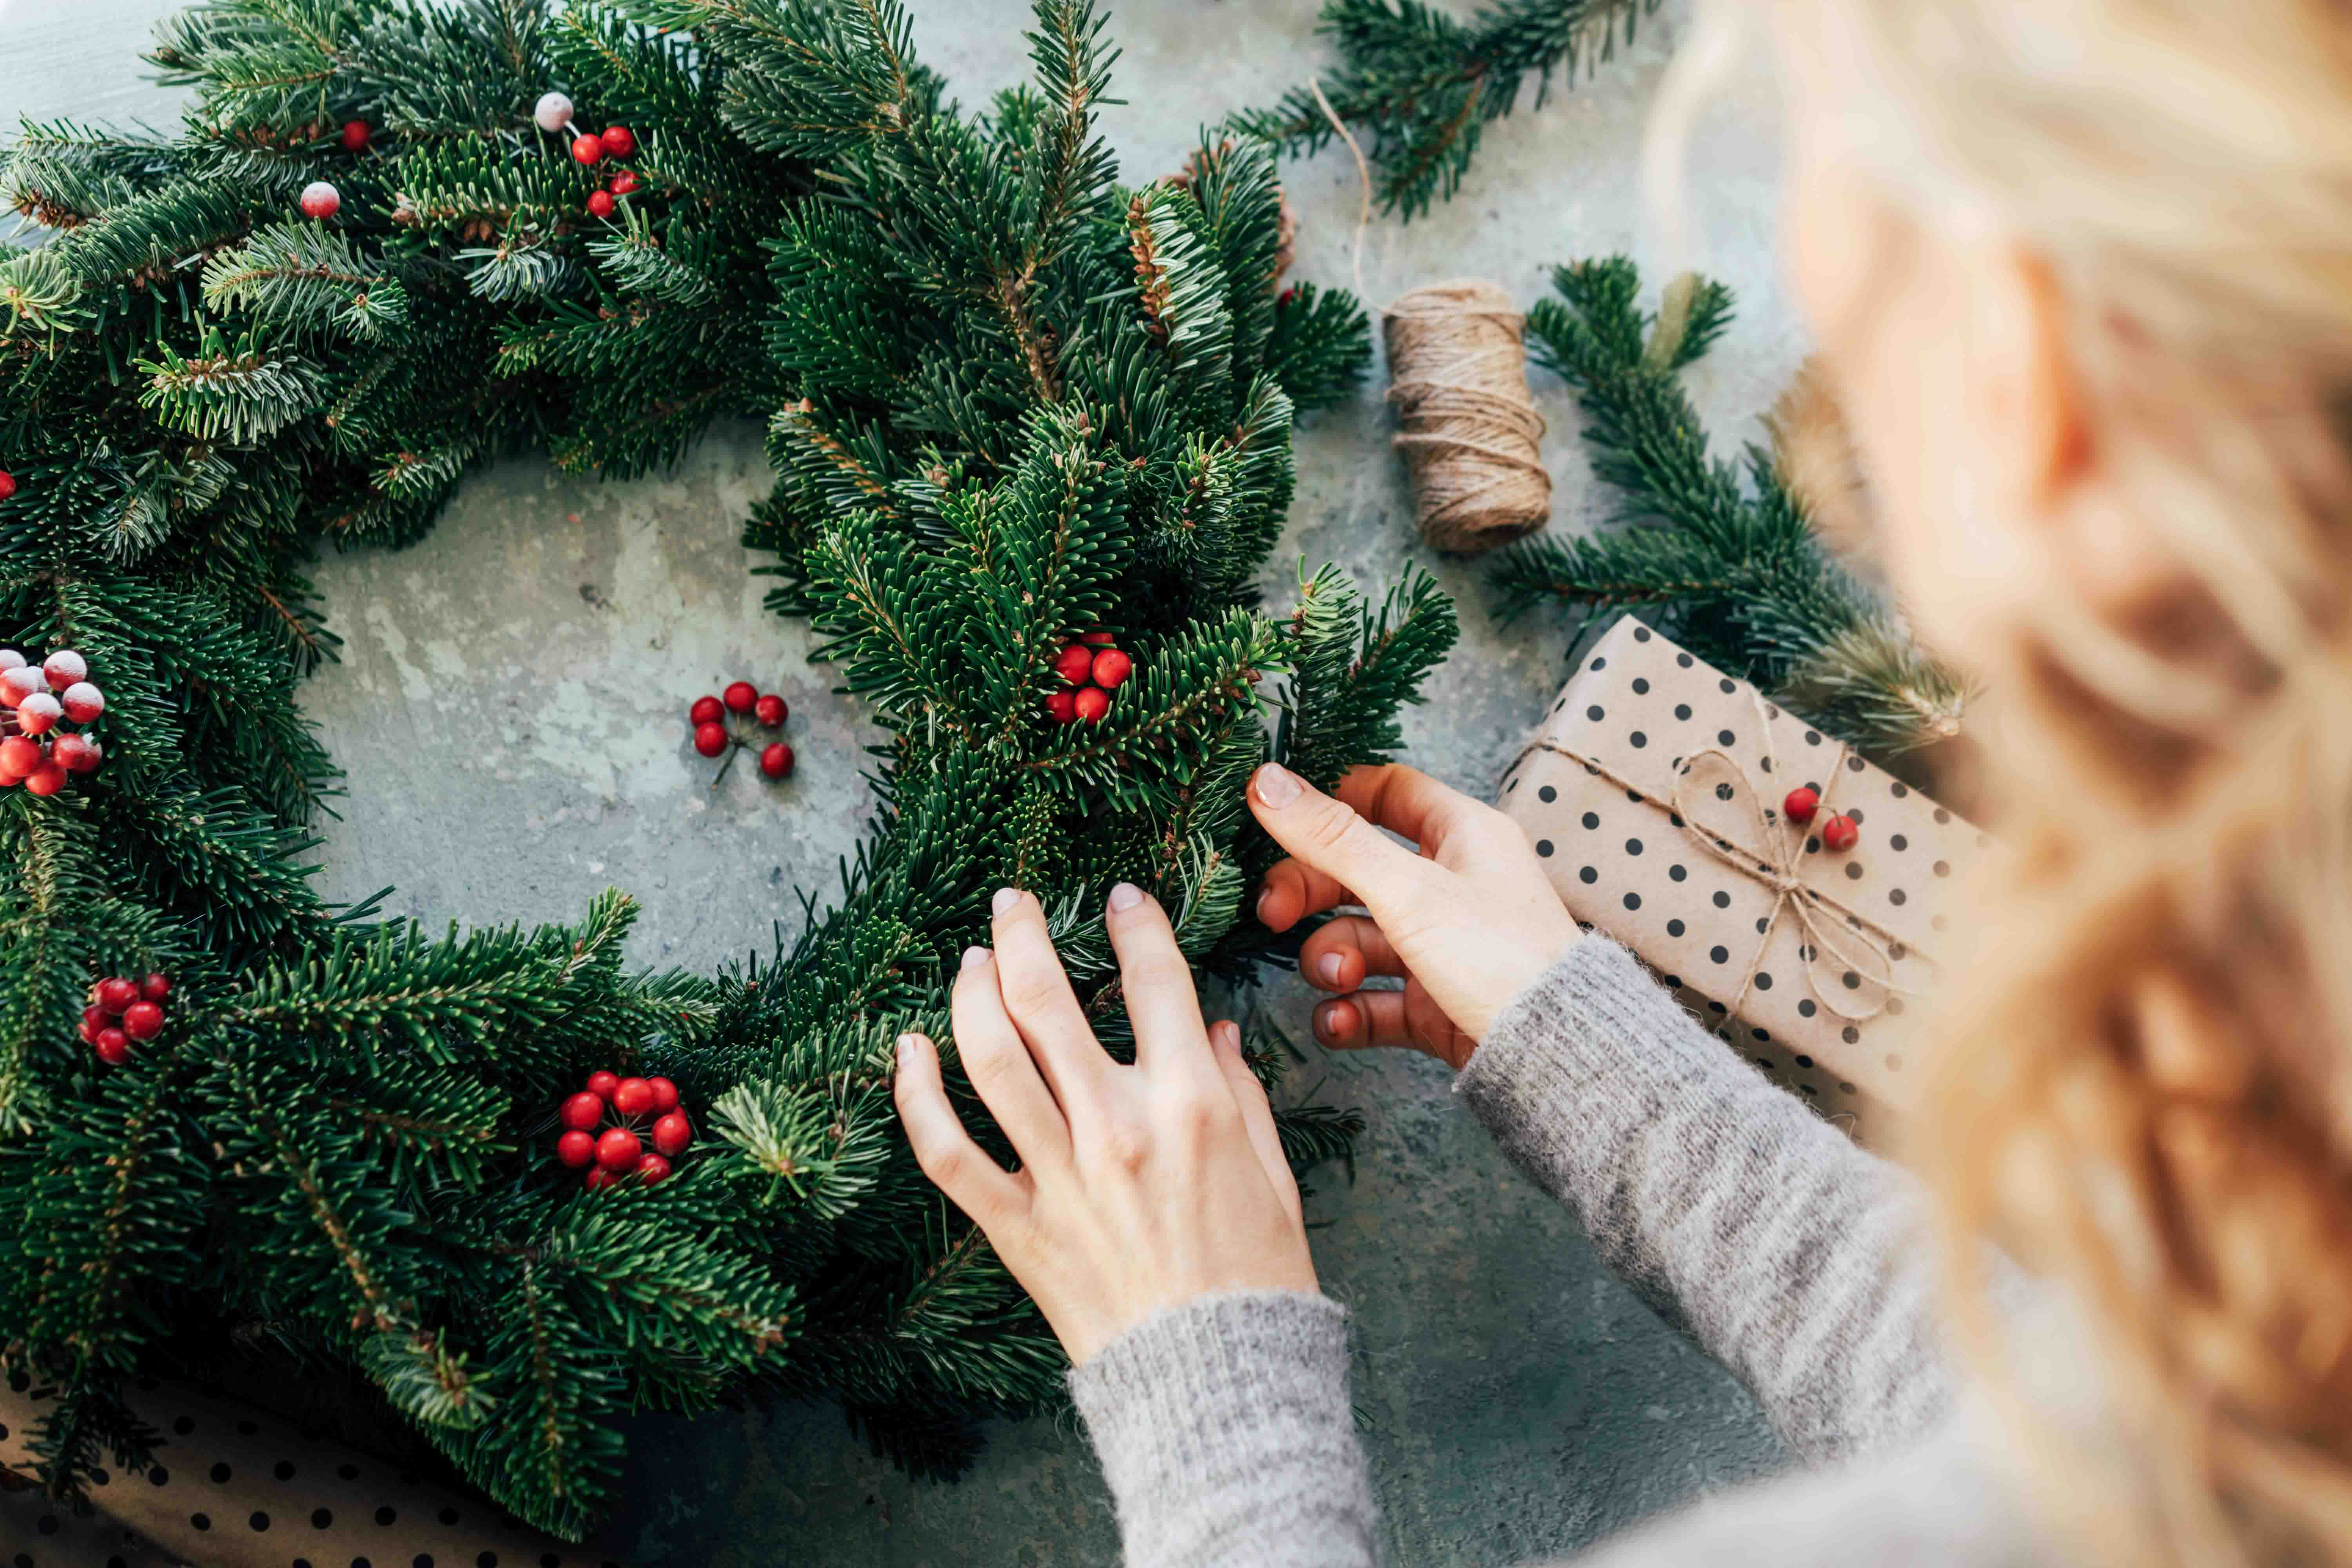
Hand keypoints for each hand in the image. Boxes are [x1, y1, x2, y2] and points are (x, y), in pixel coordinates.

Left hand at [892, 883, 1315, 1364]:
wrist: (1218, 1381)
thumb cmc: (1257, 1278)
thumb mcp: (1271, 1171)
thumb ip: (1239, 1088)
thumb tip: (1213, 1024)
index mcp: (1190, 1106)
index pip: (1154, 980)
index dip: (1136, 924)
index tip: (1121, 898)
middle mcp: (1118, 1129)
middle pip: (1046, 1001)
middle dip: (1023, 934)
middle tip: (1011, 903)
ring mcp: (1060, 1178)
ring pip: (989, 1060)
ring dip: (970, 996)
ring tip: (970, 961)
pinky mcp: (1017, 1228)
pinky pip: (947, 1155)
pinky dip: (917, 1097)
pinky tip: (908, 1051)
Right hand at [1250, 762, 1581, 1068]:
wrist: (1555, 1056)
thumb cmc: (1499, 956)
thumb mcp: (1407, 888)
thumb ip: (1333, 838)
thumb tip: (1266, 780)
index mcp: (1462, 835)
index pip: (1387, 793)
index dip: (1332, 801)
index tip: (1281, 820)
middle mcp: (1452, 885)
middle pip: (1356, 870)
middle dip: (1310, 893)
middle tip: (1272, 914)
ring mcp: (1441, 946)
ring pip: (1358, 939)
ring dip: (1331, 959)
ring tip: (1338, 978)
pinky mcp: (1432, 1003)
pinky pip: (1372, 999)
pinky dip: (1349, 1010)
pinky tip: (1341, 1021)